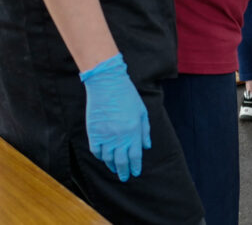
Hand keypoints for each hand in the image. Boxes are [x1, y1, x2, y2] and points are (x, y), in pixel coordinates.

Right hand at [79, 53, 150, 181]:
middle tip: (125, 177)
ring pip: (107, 158)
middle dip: (124, 171)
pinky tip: (104, 159)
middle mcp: (119, 136)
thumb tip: (146, 146)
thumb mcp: (141, 112)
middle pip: (121, 160)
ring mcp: (105, 135)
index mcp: (133, 131)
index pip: (135, 155)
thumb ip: (144, 131)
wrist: (107, 85)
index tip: (135, 172)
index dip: (135, 166)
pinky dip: (100, 157)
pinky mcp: (93, 133)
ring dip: (111, 166)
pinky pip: (95, 151)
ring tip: (115, 169)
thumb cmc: (127, 96)